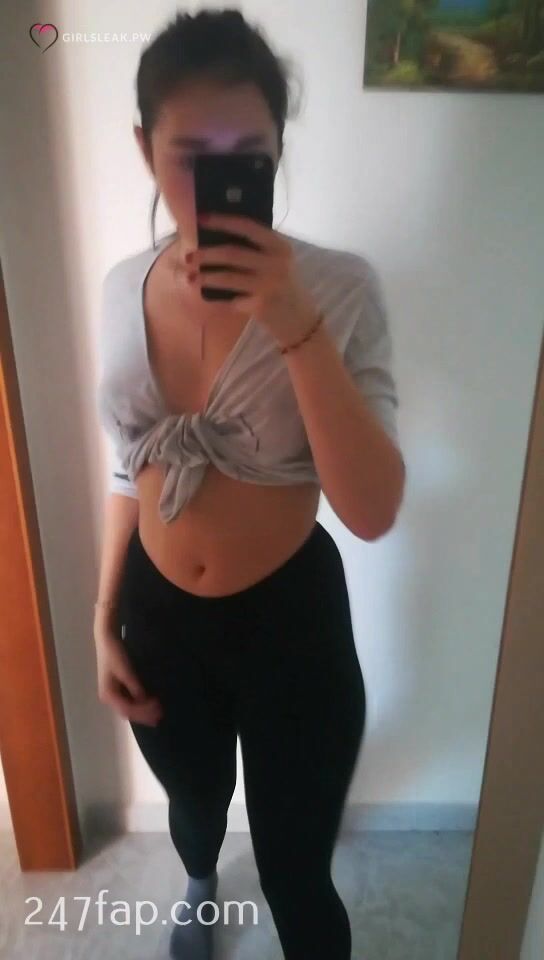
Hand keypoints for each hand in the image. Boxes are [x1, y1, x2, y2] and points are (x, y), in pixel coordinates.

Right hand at [94, 626, 162, 726]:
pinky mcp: (116, 689)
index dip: (143, 711)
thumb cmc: (115, 654)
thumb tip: (144, 700)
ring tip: (156, 712)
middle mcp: (108, 698)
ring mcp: (112, 694)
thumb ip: (135, 687)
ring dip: (142, 711)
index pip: (128, 709)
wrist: (107, 640)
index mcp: (108, 695)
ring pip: (128, 708)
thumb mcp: (126, 671)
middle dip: (144, 715)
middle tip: (160, 715)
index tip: (157, 708)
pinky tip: (148, 704)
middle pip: (128, 712)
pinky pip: (128, 701)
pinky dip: (139, 704)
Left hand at [188, 213, 319, 347]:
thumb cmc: (284, 288)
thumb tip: (217, 238)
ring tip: (190, 276)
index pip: (247, 227)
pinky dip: (216, 298)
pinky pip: (230, 299)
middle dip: (206, 254)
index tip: (201, 218)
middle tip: (189, 256)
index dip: (222, 221)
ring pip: (228, 277)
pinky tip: (205, 296)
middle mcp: (275, 263)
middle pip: (232, 253)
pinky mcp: (260, 305)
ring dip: (205, 276)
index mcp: (279, 246)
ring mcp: (268, 285)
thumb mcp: (278, 262)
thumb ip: (257, 249)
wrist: (300, 321)